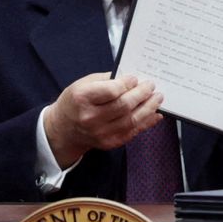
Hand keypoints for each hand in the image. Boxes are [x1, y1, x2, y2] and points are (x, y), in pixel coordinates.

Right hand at [44, 72, 162, 168]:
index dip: (126, 84)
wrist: (64, 129)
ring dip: (149, 108)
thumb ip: (106, 80)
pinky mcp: (109, 143)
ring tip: (158, 98)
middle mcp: (90, 118)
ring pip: (131, 120)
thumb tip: (131, 79)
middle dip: (142, 94)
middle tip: (151, 86)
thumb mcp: (84, 83)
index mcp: (82, 99)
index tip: (135, 78)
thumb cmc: (76, 102)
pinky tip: (154, 113)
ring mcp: (100, 133)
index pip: (110, 91)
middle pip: (123, 106)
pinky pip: (132, 132)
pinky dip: (146, 122)